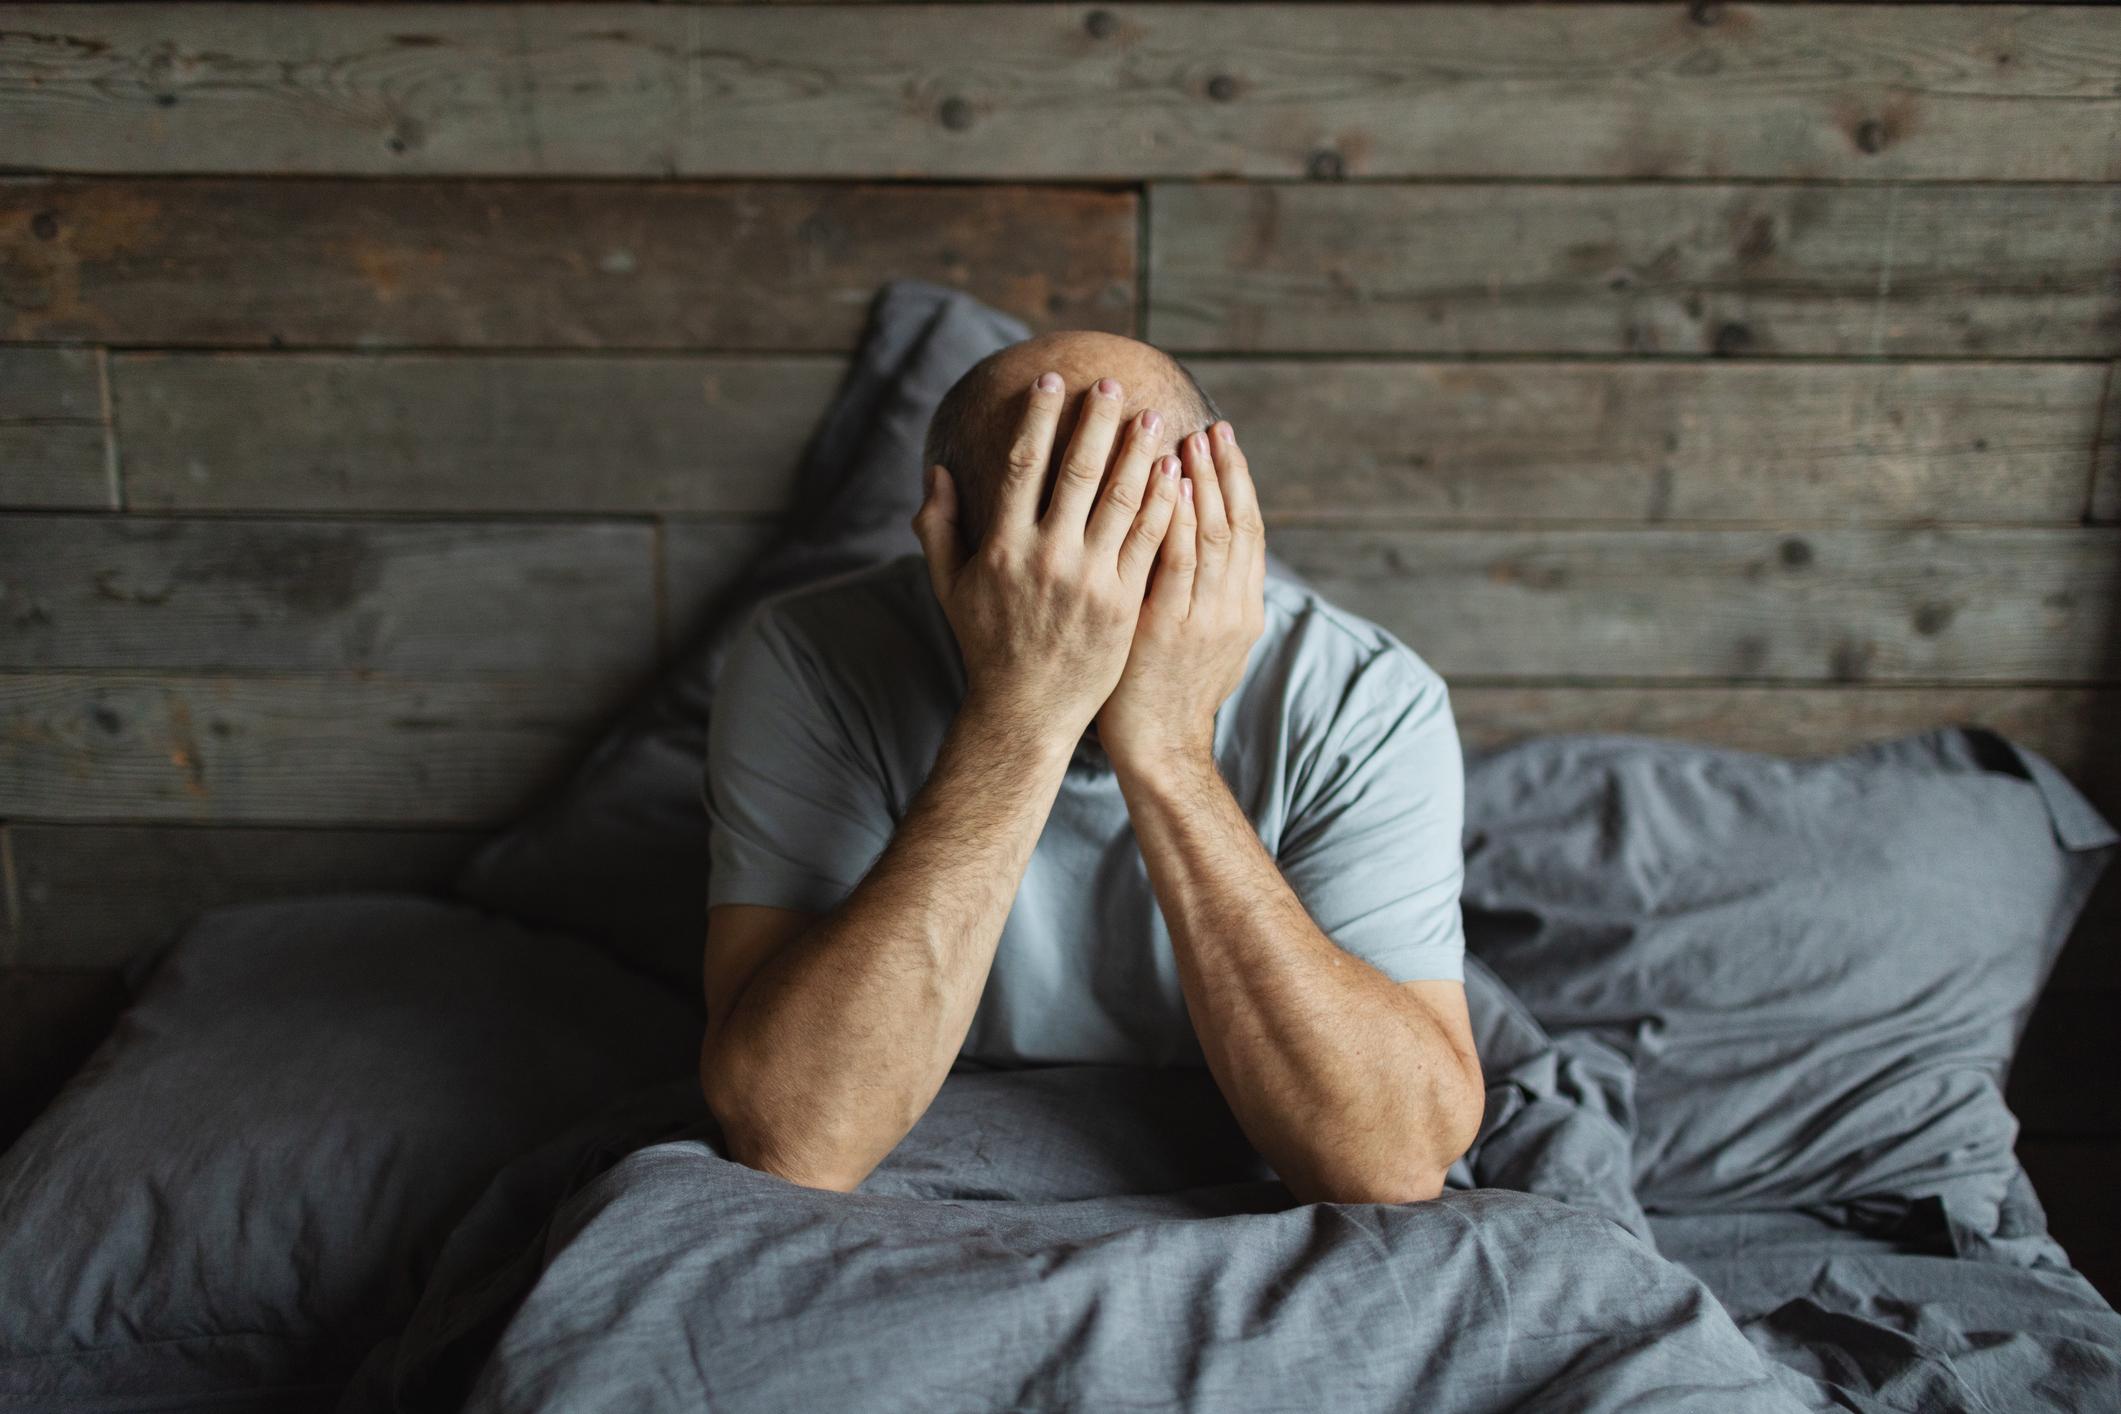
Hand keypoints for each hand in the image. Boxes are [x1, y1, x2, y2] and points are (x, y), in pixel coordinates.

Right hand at [912, 372, 1183, 748]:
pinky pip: (1149, 541)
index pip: (1021, 465)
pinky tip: (1174, 474)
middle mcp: (1047, 558)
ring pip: (1121, 500)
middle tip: (1110, 384)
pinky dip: (1164, 503)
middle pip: (1077, 472)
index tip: (1051, 382)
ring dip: (1139, 453)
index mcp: (1003, 547)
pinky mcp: (1125, 602)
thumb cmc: (986, 645)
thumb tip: (937, 471)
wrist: (1027, 711)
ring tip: (1152, 418)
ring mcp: (1090, 580)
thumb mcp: (950, 586)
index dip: (1038, 419)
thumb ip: (938, 527)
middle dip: (1095, 422)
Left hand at [1097, 421, 1265, 774]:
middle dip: (1224, 472)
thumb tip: (1201, 548)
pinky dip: (1178, 519)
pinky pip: (1178, 562)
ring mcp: (1205, 617)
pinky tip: (1168, 484)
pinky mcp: (1170, 627)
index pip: (1249, 531)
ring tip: (1189, 439)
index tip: (1225, 442)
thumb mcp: (1205, 644)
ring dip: (1203, 482)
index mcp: (1244, 608)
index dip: (1239, 483)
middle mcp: (1233, 607)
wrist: (1159, 749)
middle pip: (1236, 523)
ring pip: (1213, 535)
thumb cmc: (1168, 694)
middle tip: (1211, 426)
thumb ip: (1208, 595)